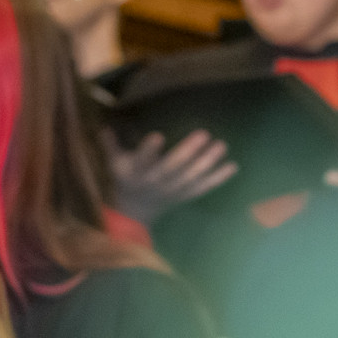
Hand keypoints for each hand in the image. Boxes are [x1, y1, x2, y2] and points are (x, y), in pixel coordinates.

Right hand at [109, 129, 238, 224]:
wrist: (135, 211)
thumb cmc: (124, 179)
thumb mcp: (113, 163)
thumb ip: (110, 144)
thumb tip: (104, 125)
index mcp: (136, 172)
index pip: (141, 161)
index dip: (149, 151)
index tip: (157, 137)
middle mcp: (156, 182)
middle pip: (173, 167)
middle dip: (188, 151)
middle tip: (204, 133)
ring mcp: (173, 190)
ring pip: (192, 177)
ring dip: (208, 162)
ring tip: (221, 145)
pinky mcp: (186, 195)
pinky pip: (204, 187)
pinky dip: (219, 178)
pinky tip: (233, 165)